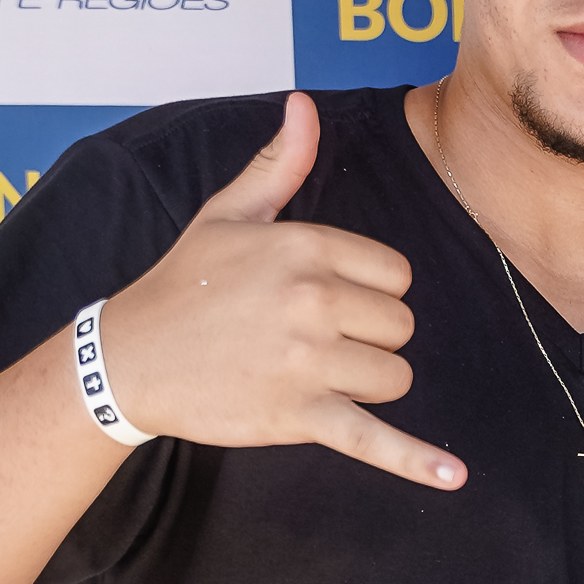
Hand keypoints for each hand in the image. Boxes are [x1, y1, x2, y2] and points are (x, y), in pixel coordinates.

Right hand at [96, 91, 465, 489]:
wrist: (130, 358)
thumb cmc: (183, 284)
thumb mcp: (227, 214)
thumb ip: (279, 164)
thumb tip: (304, 104)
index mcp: (305, 246)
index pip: (396, 275)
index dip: (368, 291)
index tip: (322, 299)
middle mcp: (313, 300)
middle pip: (401, 326)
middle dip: (369, 337)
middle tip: (309, 339)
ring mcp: (309, 362)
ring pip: (394, 376)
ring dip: (367, 382)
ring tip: (313, 375)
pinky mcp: (300, 416)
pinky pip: (374, 440)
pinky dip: (415, 461)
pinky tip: (453, 478)